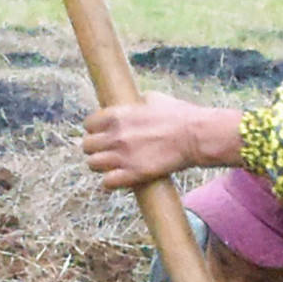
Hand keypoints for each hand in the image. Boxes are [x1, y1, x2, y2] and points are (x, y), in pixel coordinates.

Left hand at [80, 96, 242, 189]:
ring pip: (92, 164)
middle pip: (86, 146)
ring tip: (112, 166)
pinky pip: (107, 182)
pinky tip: (118, 179)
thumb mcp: (155, 98)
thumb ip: (137, 102)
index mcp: (117, 115)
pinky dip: (110, 182)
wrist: (196, 136)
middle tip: (106, 152)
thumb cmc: (180, 115)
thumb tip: (134, 103)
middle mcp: (115, 135)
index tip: (101, 134)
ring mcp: (122, 156)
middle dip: (95, 149)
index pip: (88, 124)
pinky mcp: (133, 174)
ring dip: (101, 166)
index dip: (94, 130)